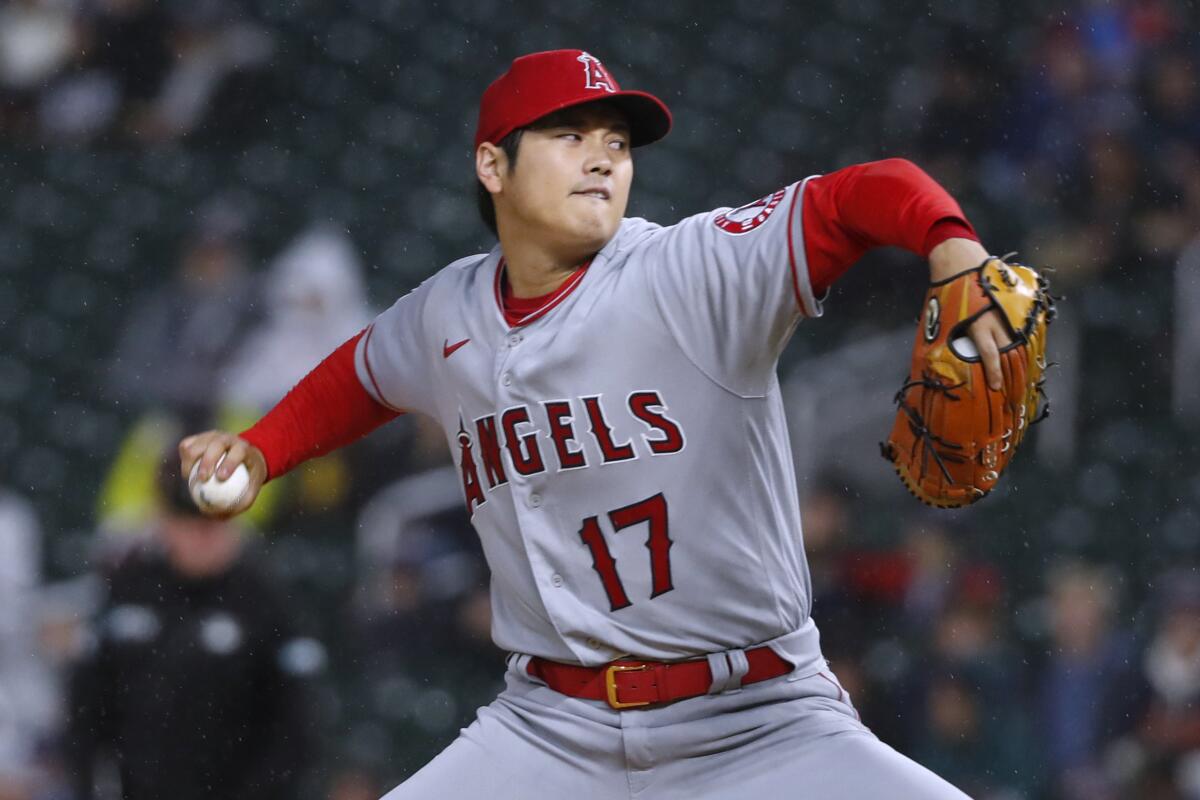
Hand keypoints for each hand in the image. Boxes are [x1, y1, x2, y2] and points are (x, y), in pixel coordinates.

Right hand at [178, 430, 267, 516]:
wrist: (244, 456)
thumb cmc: (248, 477)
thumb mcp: (250, 490)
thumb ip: (240, 504)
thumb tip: (220, 515)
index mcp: (244, 448)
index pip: (237, 452)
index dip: (229, 463)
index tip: (221, 477)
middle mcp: (228, 439)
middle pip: (215, 445)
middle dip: (207, 461)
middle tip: (202, 479)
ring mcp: (212, 436)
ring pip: (196, 444)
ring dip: (190, 461)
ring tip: (190, 477)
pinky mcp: (199, 438)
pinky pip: (186, 445)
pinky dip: (184, 458)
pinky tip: (187, 472)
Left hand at [928, 238, 1012, 391]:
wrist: (958, 261)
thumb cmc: (946, 294)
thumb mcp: (942, 320)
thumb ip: (948, 340)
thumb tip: (943, 363)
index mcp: (977, 324)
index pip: (990, 355)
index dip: (994, 374)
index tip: (997, 388)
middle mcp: (996, 319)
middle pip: (1009, 350)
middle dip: (1010, 369)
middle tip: (1010, 386)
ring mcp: (1008, 310)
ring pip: (1017, 339)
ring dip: (1017, 355)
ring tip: (1018, 370)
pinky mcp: (1014, 302)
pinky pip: (1021, 325)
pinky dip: (1021, 338)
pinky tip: (1021, 348)